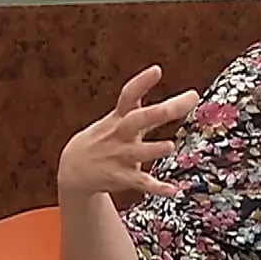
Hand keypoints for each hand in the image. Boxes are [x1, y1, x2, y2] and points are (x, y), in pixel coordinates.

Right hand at [58, 65, 199, 199]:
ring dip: (152, 149)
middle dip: (158, 112)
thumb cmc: (104, 137)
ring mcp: (120, 156)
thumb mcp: (117, 117)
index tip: (156, 70)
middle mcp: (119, 135)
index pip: (128, 96)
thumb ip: (142, 103)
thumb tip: (167, 79)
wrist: (72, 169)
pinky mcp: (121, 177)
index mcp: (119, 117)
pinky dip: (156, 187)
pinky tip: (173, 189)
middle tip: (188, 100)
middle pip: (136, 120)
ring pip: (137, 152)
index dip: (141, 83)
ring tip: (170, 146)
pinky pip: (141, 183)